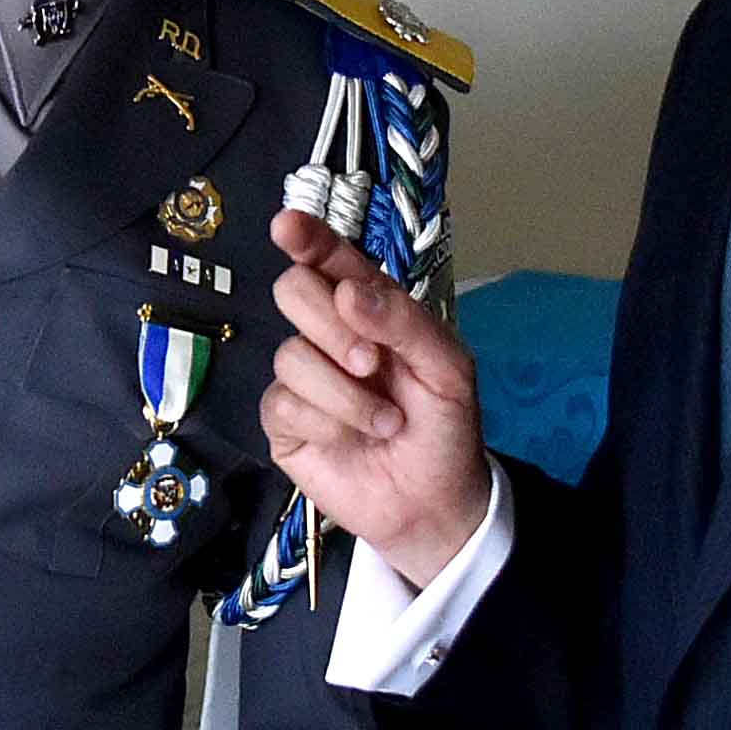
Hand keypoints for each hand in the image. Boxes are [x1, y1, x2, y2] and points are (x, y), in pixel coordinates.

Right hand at [257, 207, 493, 586]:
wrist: (434, 503)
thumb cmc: (445, 428)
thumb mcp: (448, 369)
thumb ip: (405, 323)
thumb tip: (350, 291)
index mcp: (371, 311)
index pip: (331, 261)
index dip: (308, 239)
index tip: (288, 226)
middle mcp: (329, 336)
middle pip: (293, 292)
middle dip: (330, 325)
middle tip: (371, 362)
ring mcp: (302, 379)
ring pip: (290, 355)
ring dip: (344, 393)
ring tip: (384, 422)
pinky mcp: (284, 422)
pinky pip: (282, 403)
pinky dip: (325, 421)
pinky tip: (353, 439)